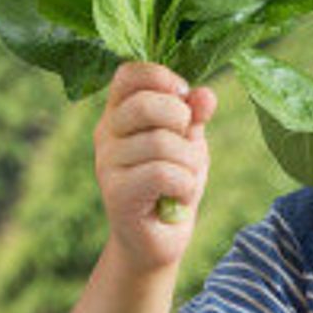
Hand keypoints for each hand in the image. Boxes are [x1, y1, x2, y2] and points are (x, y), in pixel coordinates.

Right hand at [93, 62, 216, 271]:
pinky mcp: (116, 193)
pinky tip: (176, 197)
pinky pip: (163, 173)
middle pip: (148, 104)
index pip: (128, 73)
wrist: (160, 239)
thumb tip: (206, 95)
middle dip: (183, 121)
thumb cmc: (173, 184)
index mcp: (119, 113)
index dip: (160, 76)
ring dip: (189, 163)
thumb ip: (195, 115)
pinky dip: (184, 185)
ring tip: (182, 179)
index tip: (182, 96)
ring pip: (163, 143)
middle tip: (185, 146)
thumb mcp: (189, 142)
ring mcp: (107, 163)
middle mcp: (106, 133)